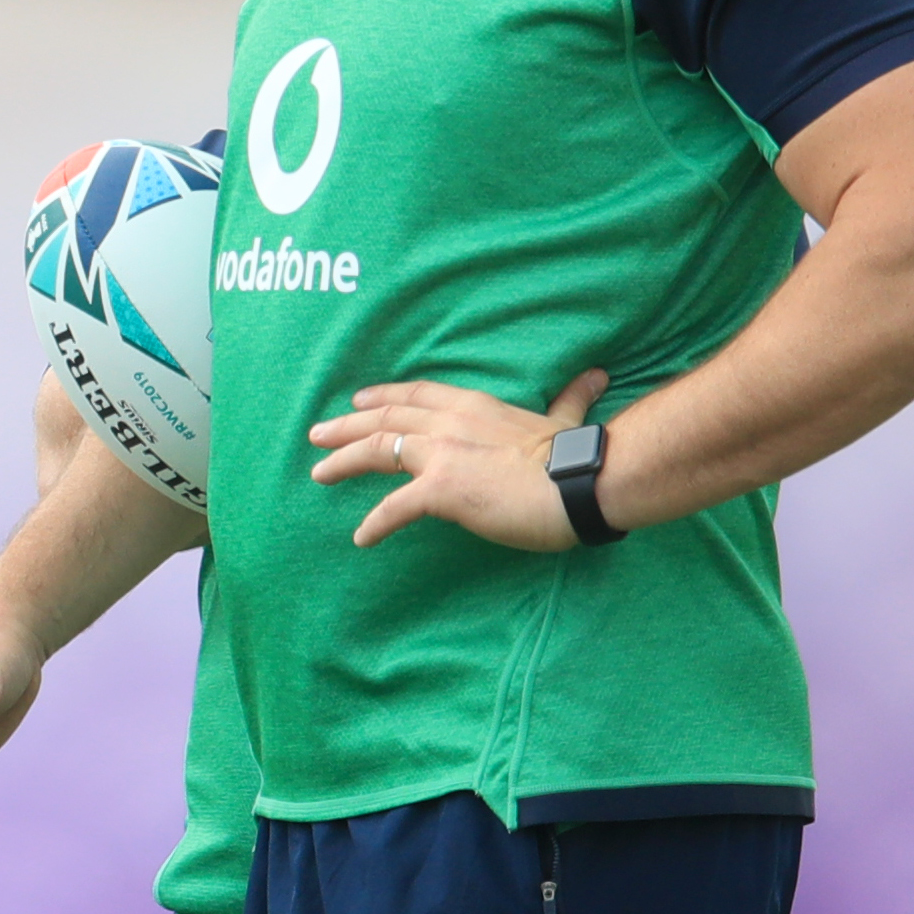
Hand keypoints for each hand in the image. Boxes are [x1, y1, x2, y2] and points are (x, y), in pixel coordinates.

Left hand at [310, 367, 609, 550]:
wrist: (583, 482)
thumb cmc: (579, 455)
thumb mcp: (567, 417)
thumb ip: (571, 398)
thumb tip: (596, 375)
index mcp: (474, 405)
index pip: (417, 395)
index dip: (385, 396)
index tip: (359, 399)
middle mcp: (449, 422)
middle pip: (385, 419)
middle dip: (347, 425)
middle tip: (318, 434)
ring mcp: (441, 454)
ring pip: (377, 450)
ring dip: (343, 462)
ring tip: (319, 474)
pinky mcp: (440, 490)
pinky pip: (394, 508)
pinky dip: (375, 524)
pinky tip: (362, 537)